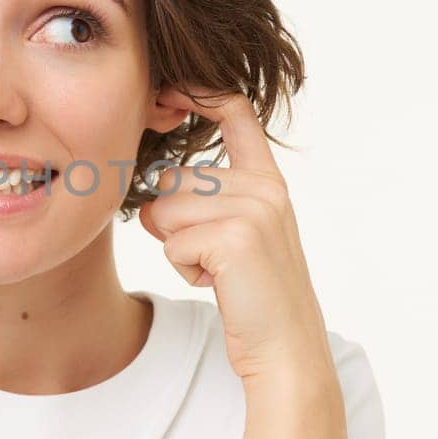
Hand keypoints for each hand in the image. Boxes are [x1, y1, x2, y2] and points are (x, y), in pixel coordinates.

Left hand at [138, 86, 330, 379]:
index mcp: (267, 179)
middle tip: (208, 252)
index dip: (195, 91)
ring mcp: (253, 210)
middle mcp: (264, 186)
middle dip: (170, 218)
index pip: (234, 109)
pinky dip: (184, 269)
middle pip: (171, 177)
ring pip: (165, 210)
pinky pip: (171, 243)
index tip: (163, 92)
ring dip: (176, 247)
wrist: (284, 347)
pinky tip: (216, 283)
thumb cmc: (251, 292)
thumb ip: (209, 195)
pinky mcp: (236, 239)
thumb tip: (153, 178)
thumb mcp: (239, 230)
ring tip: (216, 268)